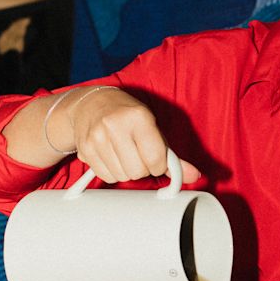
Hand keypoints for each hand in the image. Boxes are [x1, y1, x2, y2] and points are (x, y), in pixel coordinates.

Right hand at [69, 87, 200, 183]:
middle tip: (138, 154)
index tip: (156, 159)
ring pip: (122, 176)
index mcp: (138, 117)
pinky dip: (113, 172)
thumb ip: (173, 156)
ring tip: (124, 153)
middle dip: (143, 168)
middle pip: (138, 172)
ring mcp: (97, 137)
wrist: (91, 104)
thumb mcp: (153, 128)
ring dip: (127, 171)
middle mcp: (115, 125)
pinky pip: (106, 176)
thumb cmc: (127, 115)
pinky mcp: (85, 149)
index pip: (156, 159)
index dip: (159, 165)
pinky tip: (112, 156)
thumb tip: (194, 176)